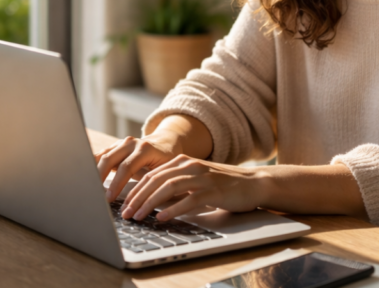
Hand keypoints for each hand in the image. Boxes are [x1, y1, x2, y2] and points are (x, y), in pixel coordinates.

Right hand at [95, 135, 181, 201]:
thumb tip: (144, 204)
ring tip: (89, 188)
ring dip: (94, 172)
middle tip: (96, 196)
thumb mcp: (164, 171)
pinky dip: (93, 166)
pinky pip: (100, 155)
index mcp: (145, 149)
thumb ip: (153, 182)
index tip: (109, 198)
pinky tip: (87, 177)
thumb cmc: (166, 161)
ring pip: (102, 156)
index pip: (126, 167)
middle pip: (109, 159)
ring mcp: (121, 143)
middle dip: (100, 178)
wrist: (165, 143)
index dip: (116, 184)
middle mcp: (131, 143)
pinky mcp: (114, 146)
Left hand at [120, 155, 267, 221]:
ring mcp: (202, 177)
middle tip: (125, 213)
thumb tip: (152, 201)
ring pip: (168, 188)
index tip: (124, 205)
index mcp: (183, 161)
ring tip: (138, 216)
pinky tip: (163, 217)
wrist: (254, 183)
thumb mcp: (195, 181)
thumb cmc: (223, 186)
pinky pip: (189, 199)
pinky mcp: (213, 190)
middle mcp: (190, 166)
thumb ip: (176, 187)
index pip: (151, 175)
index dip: (135, 190)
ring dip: (150, 203)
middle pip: (155, 180)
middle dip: (137, 198)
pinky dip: (173, 209)